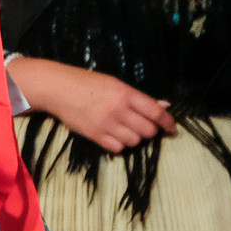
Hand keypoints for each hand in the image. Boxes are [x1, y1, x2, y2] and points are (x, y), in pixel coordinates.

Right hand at [7, 57, 176, 152]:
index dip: (168, 123)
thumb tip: (164, 106)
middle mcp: (118, 109)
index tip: (172, 130)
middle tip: (142, 126)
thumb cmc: (87, 83)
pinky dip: (119, 144)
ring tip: (124, 129)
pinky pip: (117, 148)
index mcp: (125, 93)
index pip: (156, 112)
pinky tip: (113, 136)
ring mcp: (106, 124)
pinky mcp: (94, 135)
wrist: (57, 88)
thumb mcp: (115, 84)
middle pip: (147, 130)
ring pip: (134, 141)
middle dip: (149, 131)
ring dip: (134, 138)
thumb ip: (139, 98)